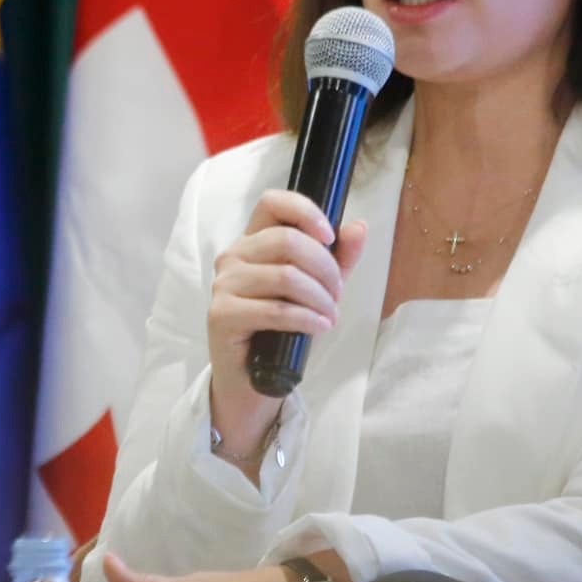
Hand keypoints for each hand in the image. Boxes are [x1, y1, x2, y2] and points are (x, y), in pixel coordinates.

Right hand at [207, 190, 367, 448]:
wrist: (252, 379)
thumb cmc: (282, 329)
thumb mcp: (317, 289)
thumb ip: (339, 259)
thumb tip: (359, 227)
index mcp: (254, 241)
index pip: (273, 202)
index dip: (305, 211)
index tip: (330, 237)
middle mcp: (234, 256)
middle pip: (288, 240)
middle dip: (326, 268)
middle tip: (338, 295)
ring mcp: (224, 285)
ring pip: (285, 275)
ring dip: (319, 297)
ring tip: (330, 315)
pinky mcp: (222, 315)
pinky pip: (275, 310)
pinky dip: (306, 318)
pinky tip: (319, 326)